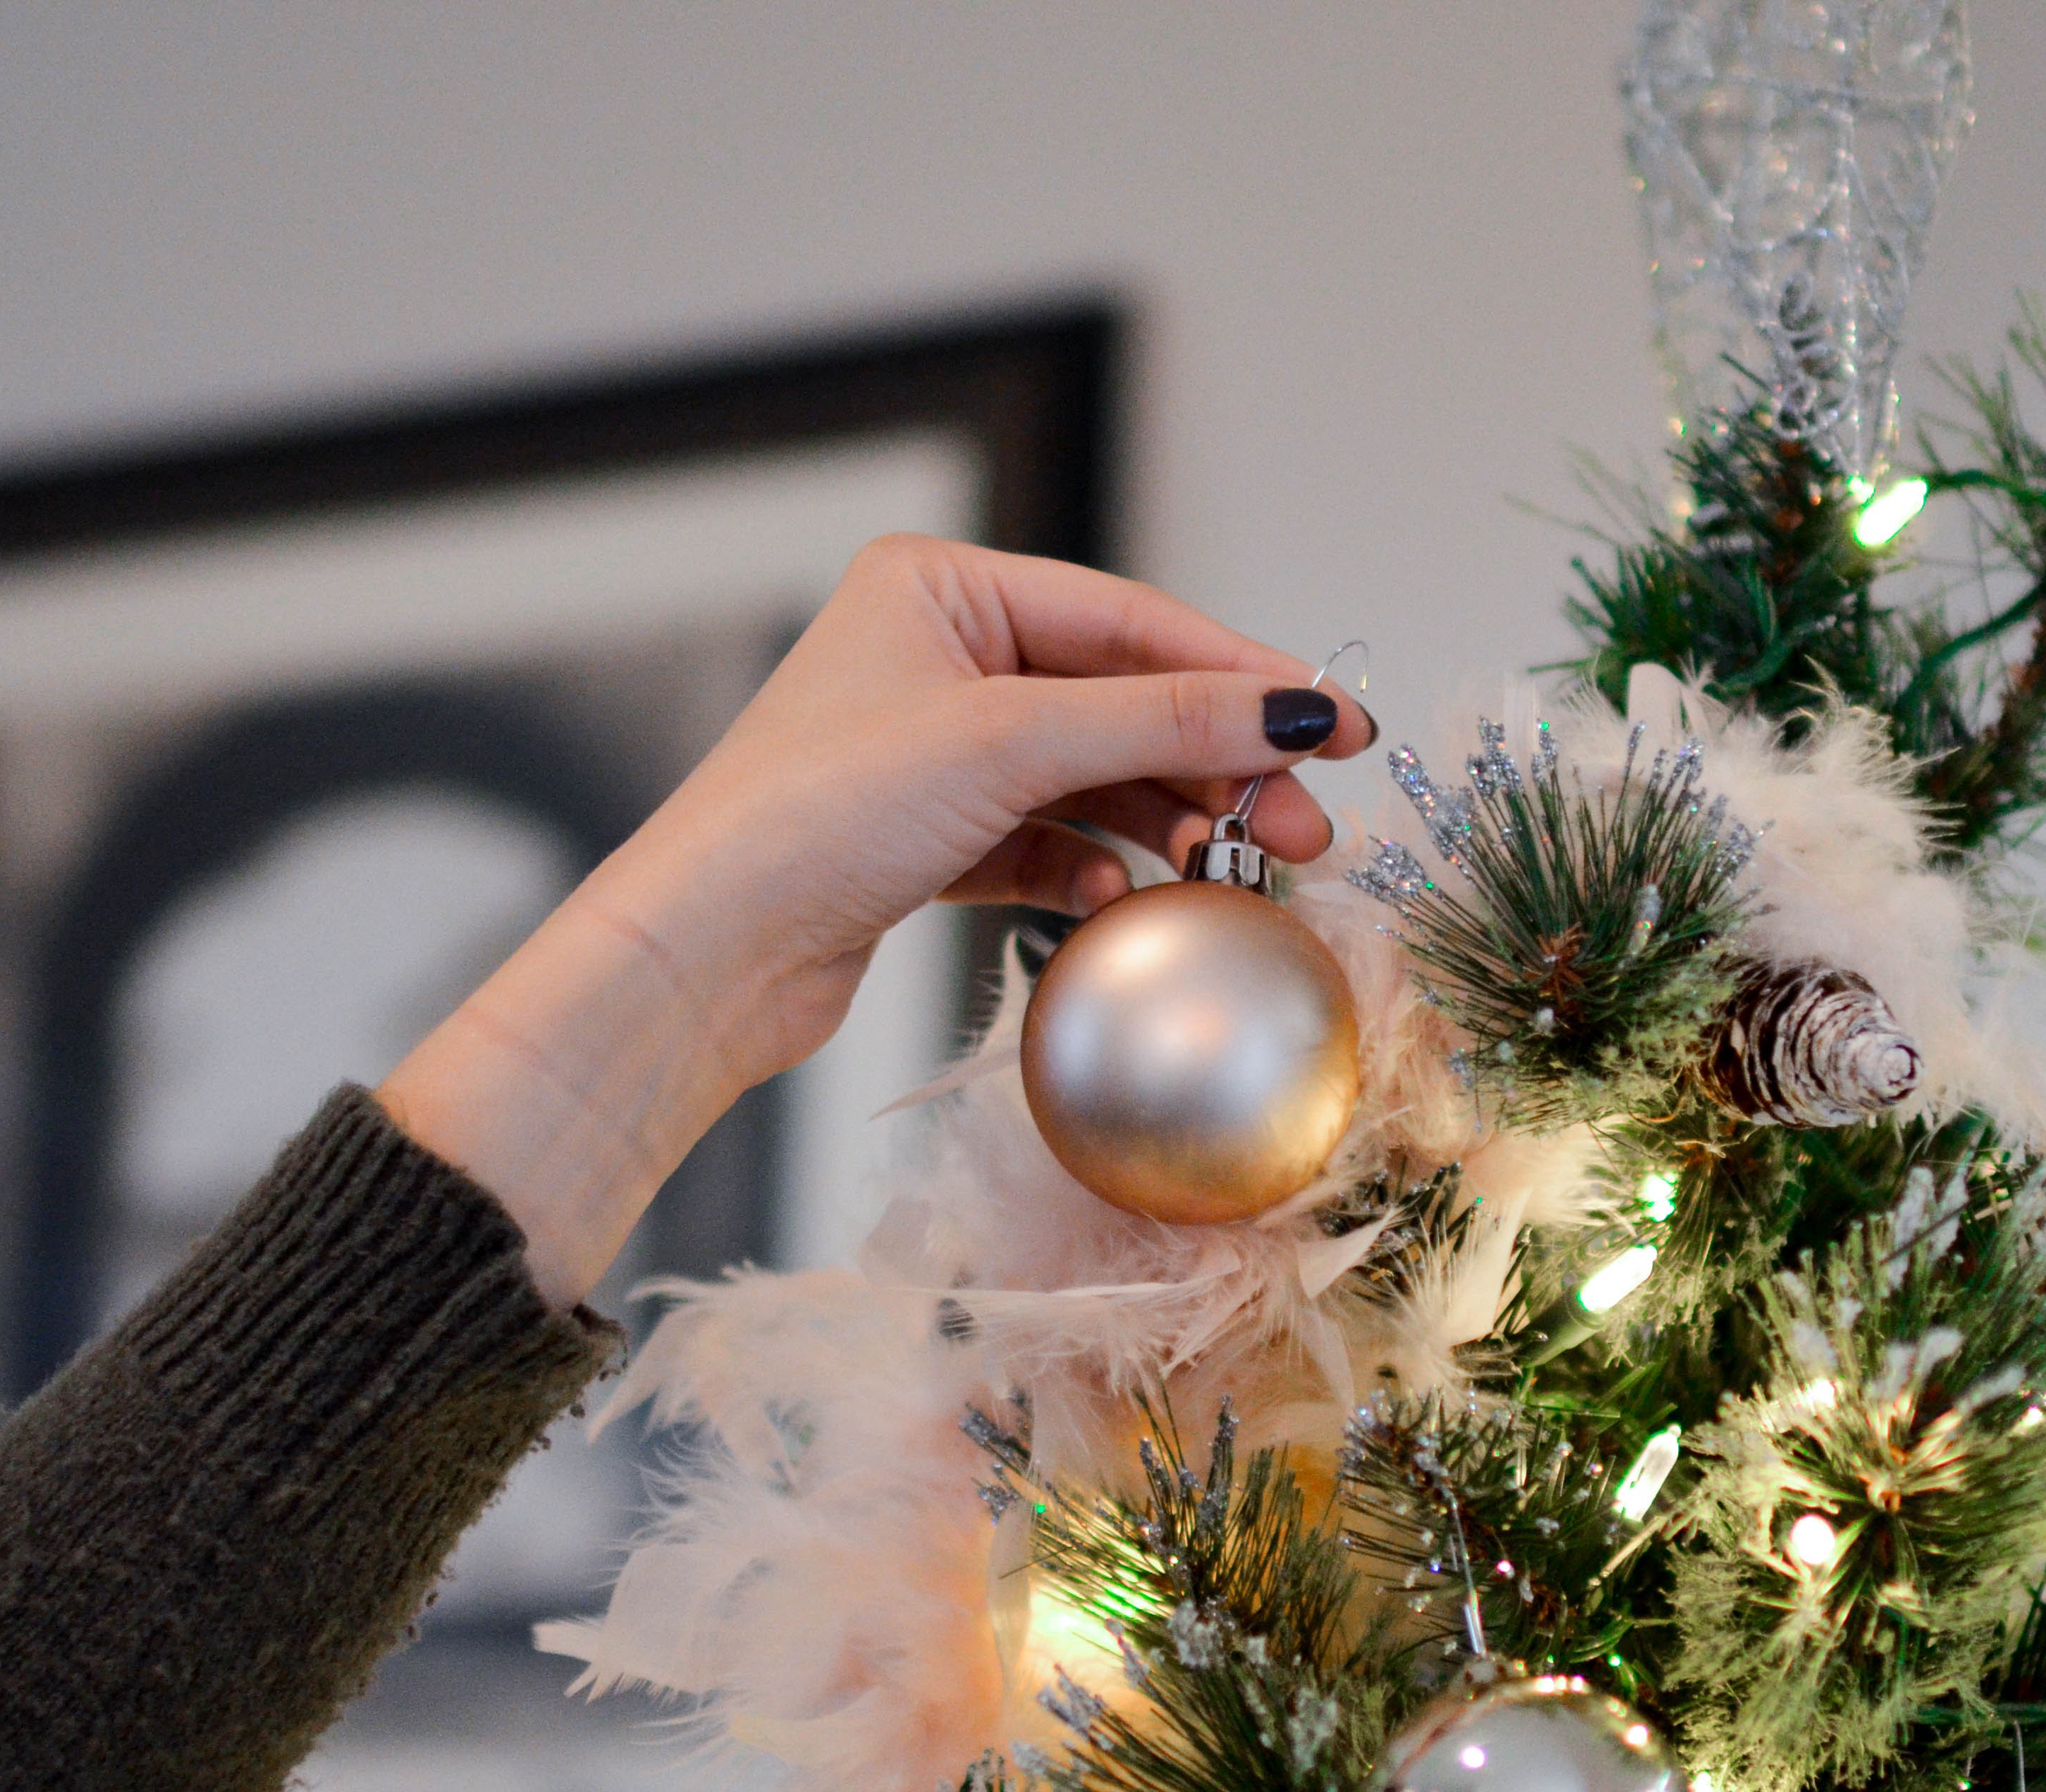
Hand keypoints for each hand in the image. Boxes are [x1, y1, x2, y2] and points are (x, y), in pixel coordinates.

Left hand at [377, 535, 1371, 1303]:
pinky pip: (1047, 843)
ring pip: (1092, 779)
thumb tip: (1299, 708)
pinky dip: (1093, 870)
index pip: (1130, 619)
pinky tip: (1120, 900)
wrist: (706, 951)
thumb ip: (1165, 721)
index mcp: (940, 587)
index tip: (1339, 726)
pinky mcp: (926, 843)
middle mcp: (935, 657)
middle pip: (1121, 702)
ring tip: (1239, 870)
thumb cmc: (820, 813)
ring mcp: (932, 753)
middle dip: (1216, 764)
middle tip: (1303, 828)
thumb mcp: (1013, 742)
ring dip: (1167, 825)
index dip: (1242, 675)